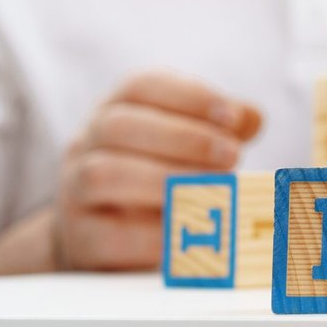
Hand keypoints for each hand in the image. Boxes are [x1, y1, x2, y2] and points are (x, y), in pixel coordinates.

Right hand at [55, 73, 262, 270]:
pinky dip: (156, 233)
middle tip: (231, 156)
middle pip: (119, 126)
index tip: (231, 116)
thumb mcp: (186, 146)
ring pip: (103, 175)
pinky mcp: (82, 239)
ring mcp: (75, 191)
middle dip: (183, 138)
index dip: (189, 97)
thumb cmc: (155, 178)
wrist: (100, 237)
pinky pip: (110, 234)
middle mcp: (88, 143)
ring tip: (213, 189)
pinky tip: (191, 229)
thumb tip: (251, 117)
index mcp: (117, 109)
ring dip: (166, 180)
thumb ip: (221, 128)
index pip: (141, 86)